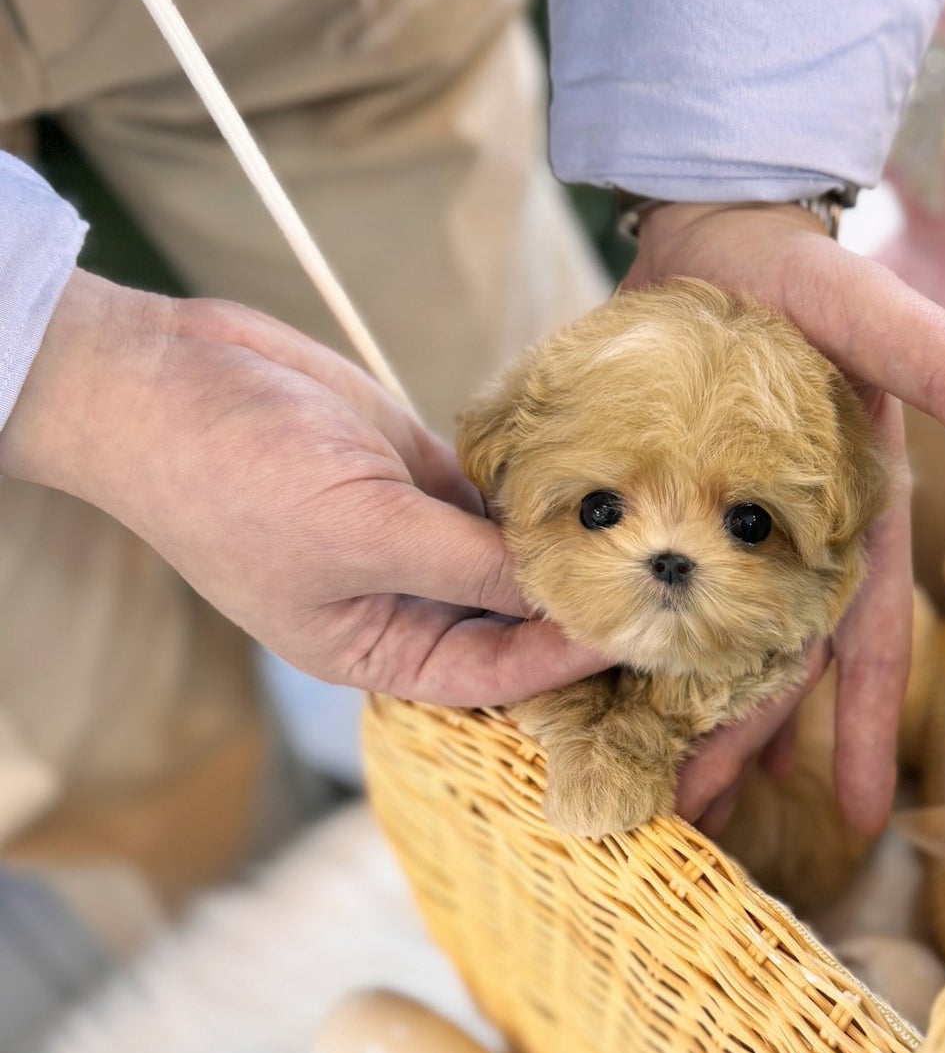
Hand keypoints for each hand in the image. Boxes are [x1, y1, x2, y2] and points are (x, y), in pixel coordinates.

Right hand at [0, 272, 606, 704]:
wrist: (167, 377)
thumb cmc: (234, 478)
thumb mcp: (362, 532)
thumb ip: (468, 563)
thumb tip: (563, 588)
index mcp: (372, 647)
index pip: (493, 674)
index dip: (567, 658)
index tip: (641, 632)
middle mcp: (400, 599)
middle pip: (511, 620)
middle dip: (579, 604)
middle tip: (669, 584)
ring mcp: (411, 531)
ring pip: (511, 552)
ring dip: (567, 541)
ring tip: (652, 529)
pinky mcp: (417, 468)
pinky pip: (498, 490)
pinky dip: (541, 486)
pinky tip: (600, 473)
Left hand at [632, 203, 944, 835]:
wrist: (723, 229)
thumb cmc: (812, 279)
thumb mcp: (878, 318)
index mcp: (854, 523)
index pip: (866, 643)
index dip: (868, 730)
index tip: (864, 824)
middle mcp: (789, 545)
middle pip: (767, 667)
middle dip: (738, 746)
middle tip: (692, 822)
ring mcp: (719, 533)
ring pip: (698, 648)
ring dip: (673, 717)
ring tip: (635, 789)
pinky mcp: (655, 512)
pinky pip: (636, 593)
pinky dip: (615, 645)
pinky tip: (580, 695)